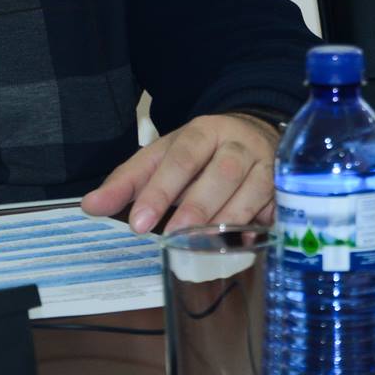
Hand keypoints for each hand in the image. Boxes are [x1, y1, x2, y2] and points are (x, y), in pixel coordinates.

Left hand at [80, 113, 279, 234]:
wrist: (254, 130)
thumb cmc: (201, 152)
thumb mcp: (163, 156)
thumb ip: (129, 181)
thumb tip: (90, 206)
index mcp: (203, 131)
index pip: (181, 157)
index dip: (160, 189)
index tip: (138, 222)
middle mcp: (237, 144)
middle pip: (221, 171)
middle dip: (197, 204)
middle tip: (174, 234)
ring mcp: (265, 164)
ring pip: (252, 188)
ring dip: (229, 217)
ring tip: (204, 243)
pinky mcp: (284, 187)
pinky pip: (278, 206)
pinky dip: (262, 226)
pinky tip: (245, 244)